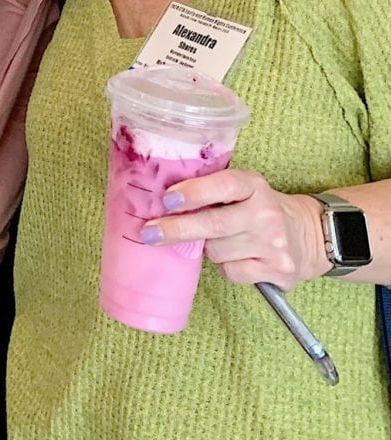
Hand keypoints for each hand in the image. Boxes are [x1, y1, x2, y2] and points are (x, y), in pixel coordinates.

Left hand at [139, 169, 326, 289]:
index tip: (167, 200)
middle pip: (214, 224)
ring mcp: (274, 243)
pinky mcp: (278, 270)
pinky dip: (226, 267)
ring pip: (217, 251)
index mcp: (253, 185)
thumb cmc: (257, 209)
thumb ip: (210, 190)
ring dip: (207, 249)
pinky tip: (238, 257)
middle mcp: (266, 213)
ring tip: (220, 240)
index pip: (224, 185)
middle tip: (148, 233)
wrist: (309, 235)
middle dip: (177, 229)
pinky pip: (231, 272)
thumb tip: (160, 200)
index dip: (194, 192)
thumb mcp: (241, 190)